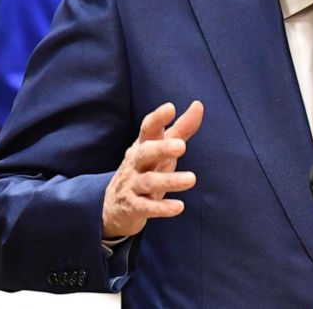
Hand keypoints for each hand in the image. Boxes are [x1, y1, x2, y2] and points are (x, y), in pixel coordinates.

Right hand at [102, 101, 203, 238]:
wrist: (114, 206)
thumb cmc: (146, 169)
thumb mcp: (162, 148)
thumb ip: (181, 128)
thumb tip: (198, 105)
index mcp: (143, 145)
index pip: (148, 129)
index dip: (158, 118)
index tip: (170, 108)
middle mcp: (136, 163)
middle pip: (146, 152)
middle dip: (162, 148)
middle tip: (181, 146)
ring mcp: (132, 185)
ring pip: (148, 181)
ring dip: (170, 180)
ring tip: (191, 179)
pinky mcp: (133, 207)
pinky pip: (146, 207)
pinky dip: (161, 208)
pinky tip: (178, 207)